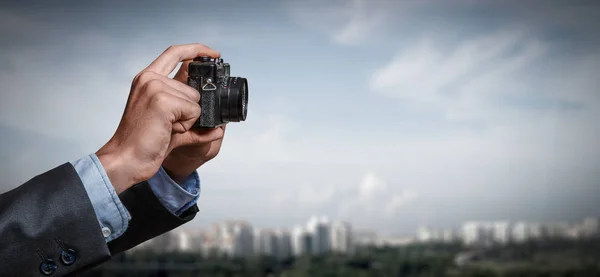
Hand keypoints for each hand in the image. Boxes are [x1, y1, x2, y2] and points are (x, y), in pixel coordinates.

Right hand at [95, 44, 220, 193]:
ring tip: (165, 127)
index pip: (175, 53)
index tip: (213, 54)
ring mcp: (155, 88)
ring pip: (195, 101)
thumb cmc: (144, 142)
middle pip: (193, 89)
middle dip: (189, 111)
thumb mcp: (168, 122)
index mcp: (147, 79)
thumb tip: (219, 127)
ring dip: (187, 120)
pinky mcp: (162, 101)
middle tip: (167, 124)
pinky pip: (194, 111)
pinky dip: (186, 125)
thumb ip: (191, 118)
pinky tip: (167, 130)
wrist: (126, 159)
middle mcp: (149, 79)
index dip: (197, 50)